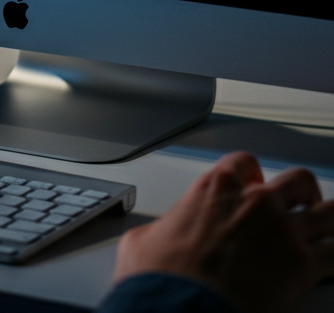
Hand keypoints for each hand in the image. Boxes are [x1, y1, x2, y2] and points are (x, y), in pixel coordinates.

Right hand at [114, 151, 333, 312]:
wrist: (182, 306)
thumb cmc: (163, 274)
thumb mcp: (145, 239)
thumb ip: (161, 230)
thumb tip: (153, 240)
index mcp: (216, 187)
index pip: (245, 162)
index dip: (251, 174)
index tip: (253, 184)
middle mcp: (256, 202)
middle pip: (299, 181)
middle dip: (303, 192)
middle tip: (302, 204)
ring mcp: (284, 232)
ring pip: (330, 213)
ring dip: (331, 220)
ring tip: (331, 228)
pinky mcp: (303, 267)